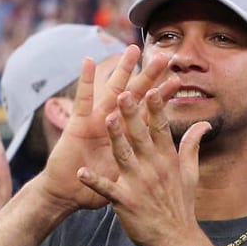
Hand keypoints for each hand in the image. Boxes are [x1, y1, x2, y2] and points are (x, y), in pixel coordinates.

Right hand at [38, 48, 169, 216]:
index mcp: (127, 137)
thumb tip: (167, 161)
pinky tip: (88, 61)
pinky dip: (85, 81)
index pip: (149, 113)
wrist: (68, 195)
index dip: (162, 97)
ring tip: (133, 50)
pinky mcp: (77, 124)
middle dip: (149, 77)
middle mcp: (113, 124)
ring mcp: (95, 121)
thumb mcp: (127, 176)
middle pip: (135, 96)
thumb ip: (142, 164)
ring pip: (112, 91)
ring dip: (122, 70)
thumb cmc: (97, 188)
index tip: (178, 80)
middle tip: (164, 57)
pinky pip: (82, 100)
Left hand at [75, 76, 205, 245]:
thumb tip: (204, 125)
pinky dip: (95, 181)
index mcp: (168, 160)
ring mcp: (139, 185)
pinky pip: (107, 189)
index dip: (156, 109)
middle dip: (131, 114)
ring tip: (105, 119)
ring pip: (124, 156)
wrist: (177, 240)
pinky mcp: (126, 202)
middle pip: (140, 136)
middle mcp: (154, 168)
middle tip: (123, 93)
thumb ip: (192, 146)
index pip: (161, 129)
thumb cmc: (181, 205)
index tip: (151, 89)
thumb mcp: (190, 174)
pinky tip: (81, 172)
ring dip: (114, 138)